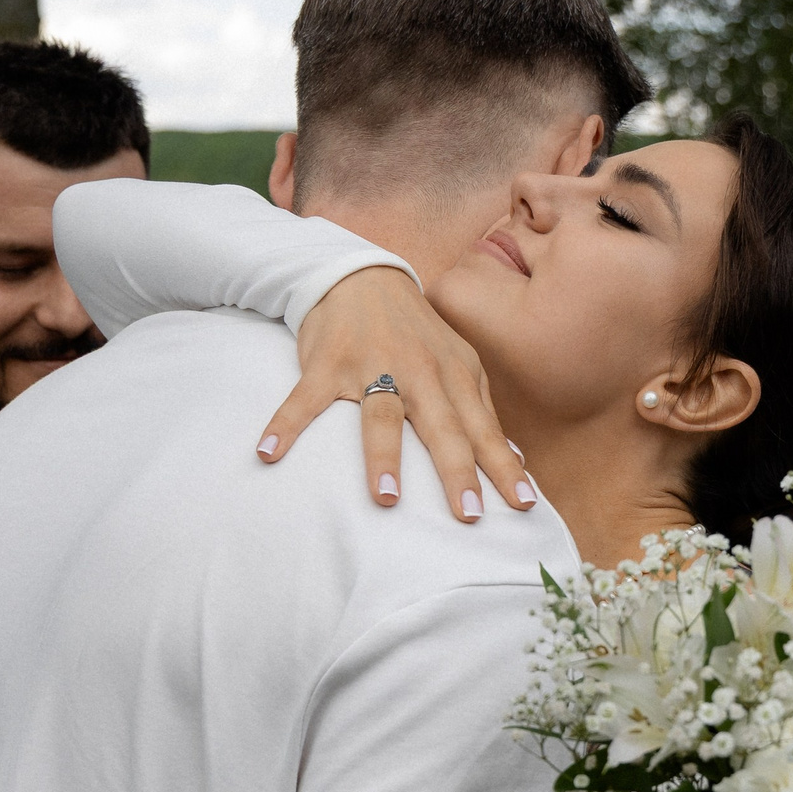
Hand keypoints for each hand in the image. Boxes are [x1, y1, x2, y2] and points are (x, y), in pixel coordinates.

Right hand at [258, 266, 534, 521]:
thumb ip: (481, 410)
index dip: (502, 467)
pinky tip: (270, 453)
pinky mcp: (327, 364)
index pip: (483, 430)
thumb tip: (515, 459)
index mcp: (454, 376)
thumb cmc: (416, 334)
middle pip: (441, 427)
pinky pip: (306, 399)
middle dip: (457, 471)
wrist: (363, 277)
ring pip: (380, 415)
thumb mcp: (459, 364)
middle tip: (469, 515)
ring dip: (382, 456)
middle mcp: (419, 372)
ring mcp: (371, 366)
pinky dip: (286, 424)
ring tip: (386, 499)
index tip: (523, 504)